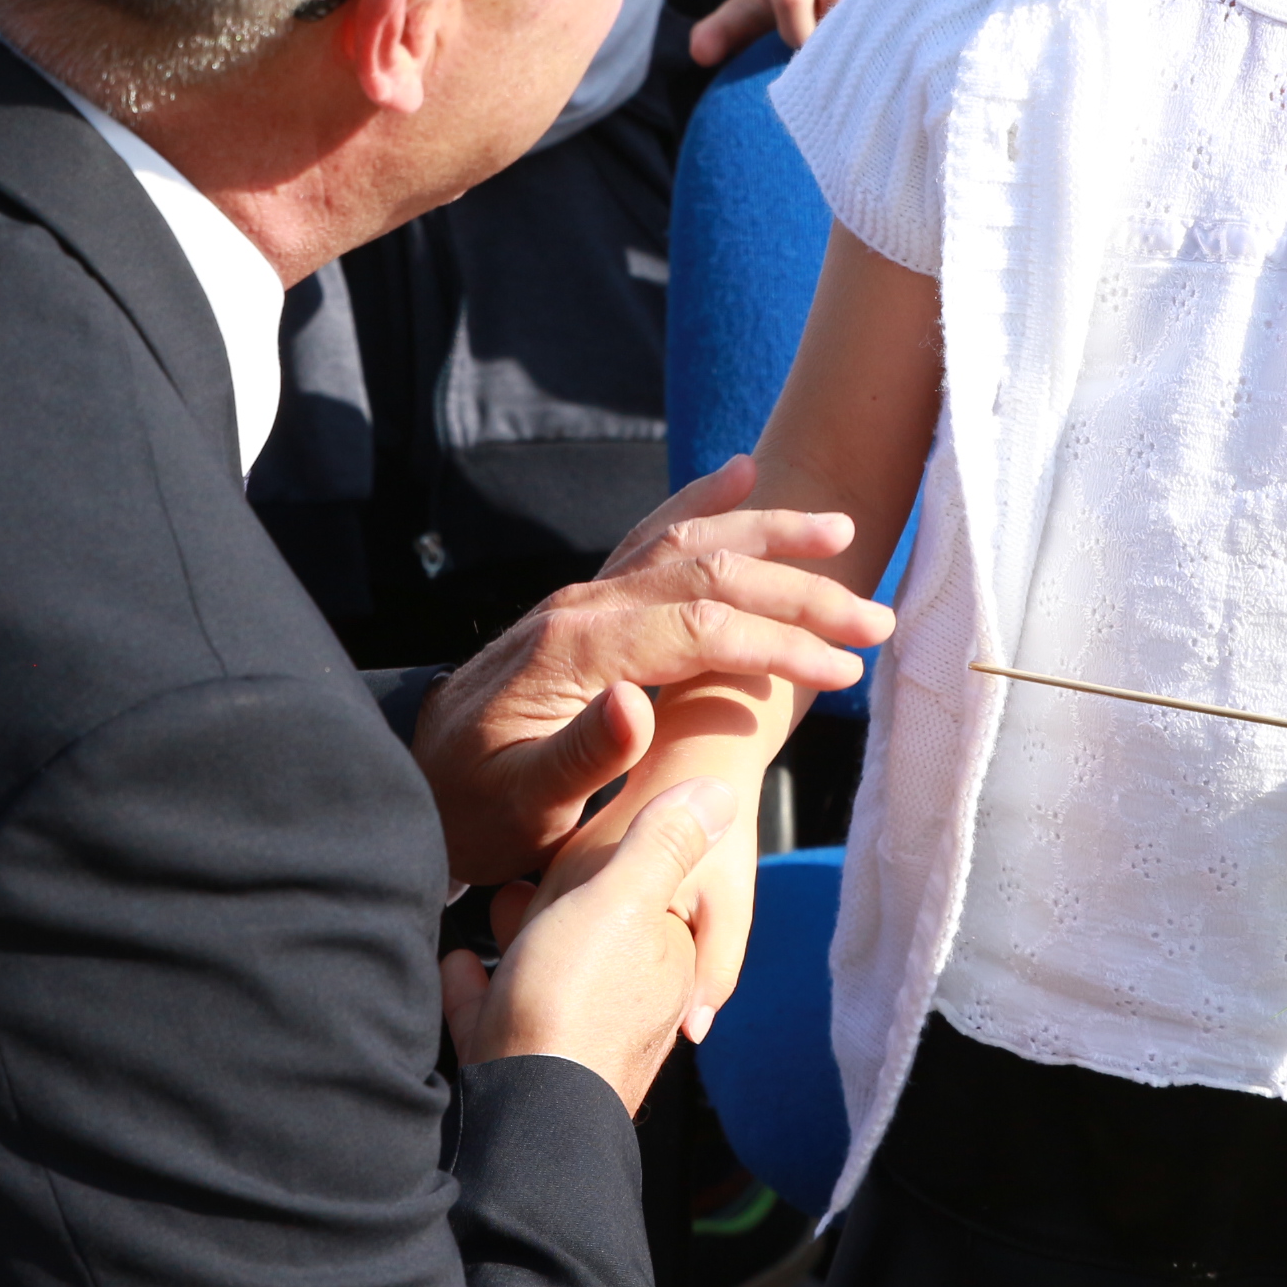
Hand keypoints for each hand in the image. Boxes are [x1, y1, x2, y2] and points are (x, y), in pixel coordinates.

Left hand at [411, 456, 883, 886]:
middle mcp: (582, 606)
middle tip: (874, 615)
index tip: (843, 672)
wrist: (412, 784)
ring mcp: (582, 598)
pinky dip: (701, 503)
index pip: (701, 628)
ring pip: (686, 540)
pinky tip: (741, 476)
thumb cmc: (471, 810)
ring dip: (765, 532)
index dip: (778, 644)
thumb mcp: (522, 805)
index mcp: (576, 651)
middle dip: (798, 588)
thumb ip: (581, 755)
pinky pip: (651, 538)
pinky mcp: (583, 606)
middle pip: (707, 572)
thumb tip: (640, 702)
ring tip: (836, 528)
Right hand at [442, 778, 737, 1110]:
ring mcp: (571, 1039)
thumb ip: (666, 842)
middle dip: (563, 903)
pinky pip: (495, 1016)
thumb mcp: (626, 900)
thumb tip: (719, 792)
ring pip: (543, 974)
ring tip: (494, 905)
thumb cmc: (576, 1002)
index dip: (614, 863)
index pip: (644, 896)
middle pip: (592, 935)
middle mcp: (627, 1006)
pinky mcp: (517, 1066)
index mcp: (662, 962)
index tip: (592, 838)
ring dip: (520, 940)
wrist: (521, 1118)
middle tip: (536, 868)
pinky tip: (455, 967)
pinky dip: (477, 989)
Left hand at [688, 0, 895, 63]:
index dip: (799, 33)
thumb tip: (698, 54)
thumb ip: (728, 26)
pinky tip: (901, 28)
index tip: (806, 47)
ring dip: (873, 22)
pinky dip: (905, 6)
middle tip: (840, 47)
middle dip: (836, 30)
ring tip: (870, 40)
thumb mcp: (760, 3)